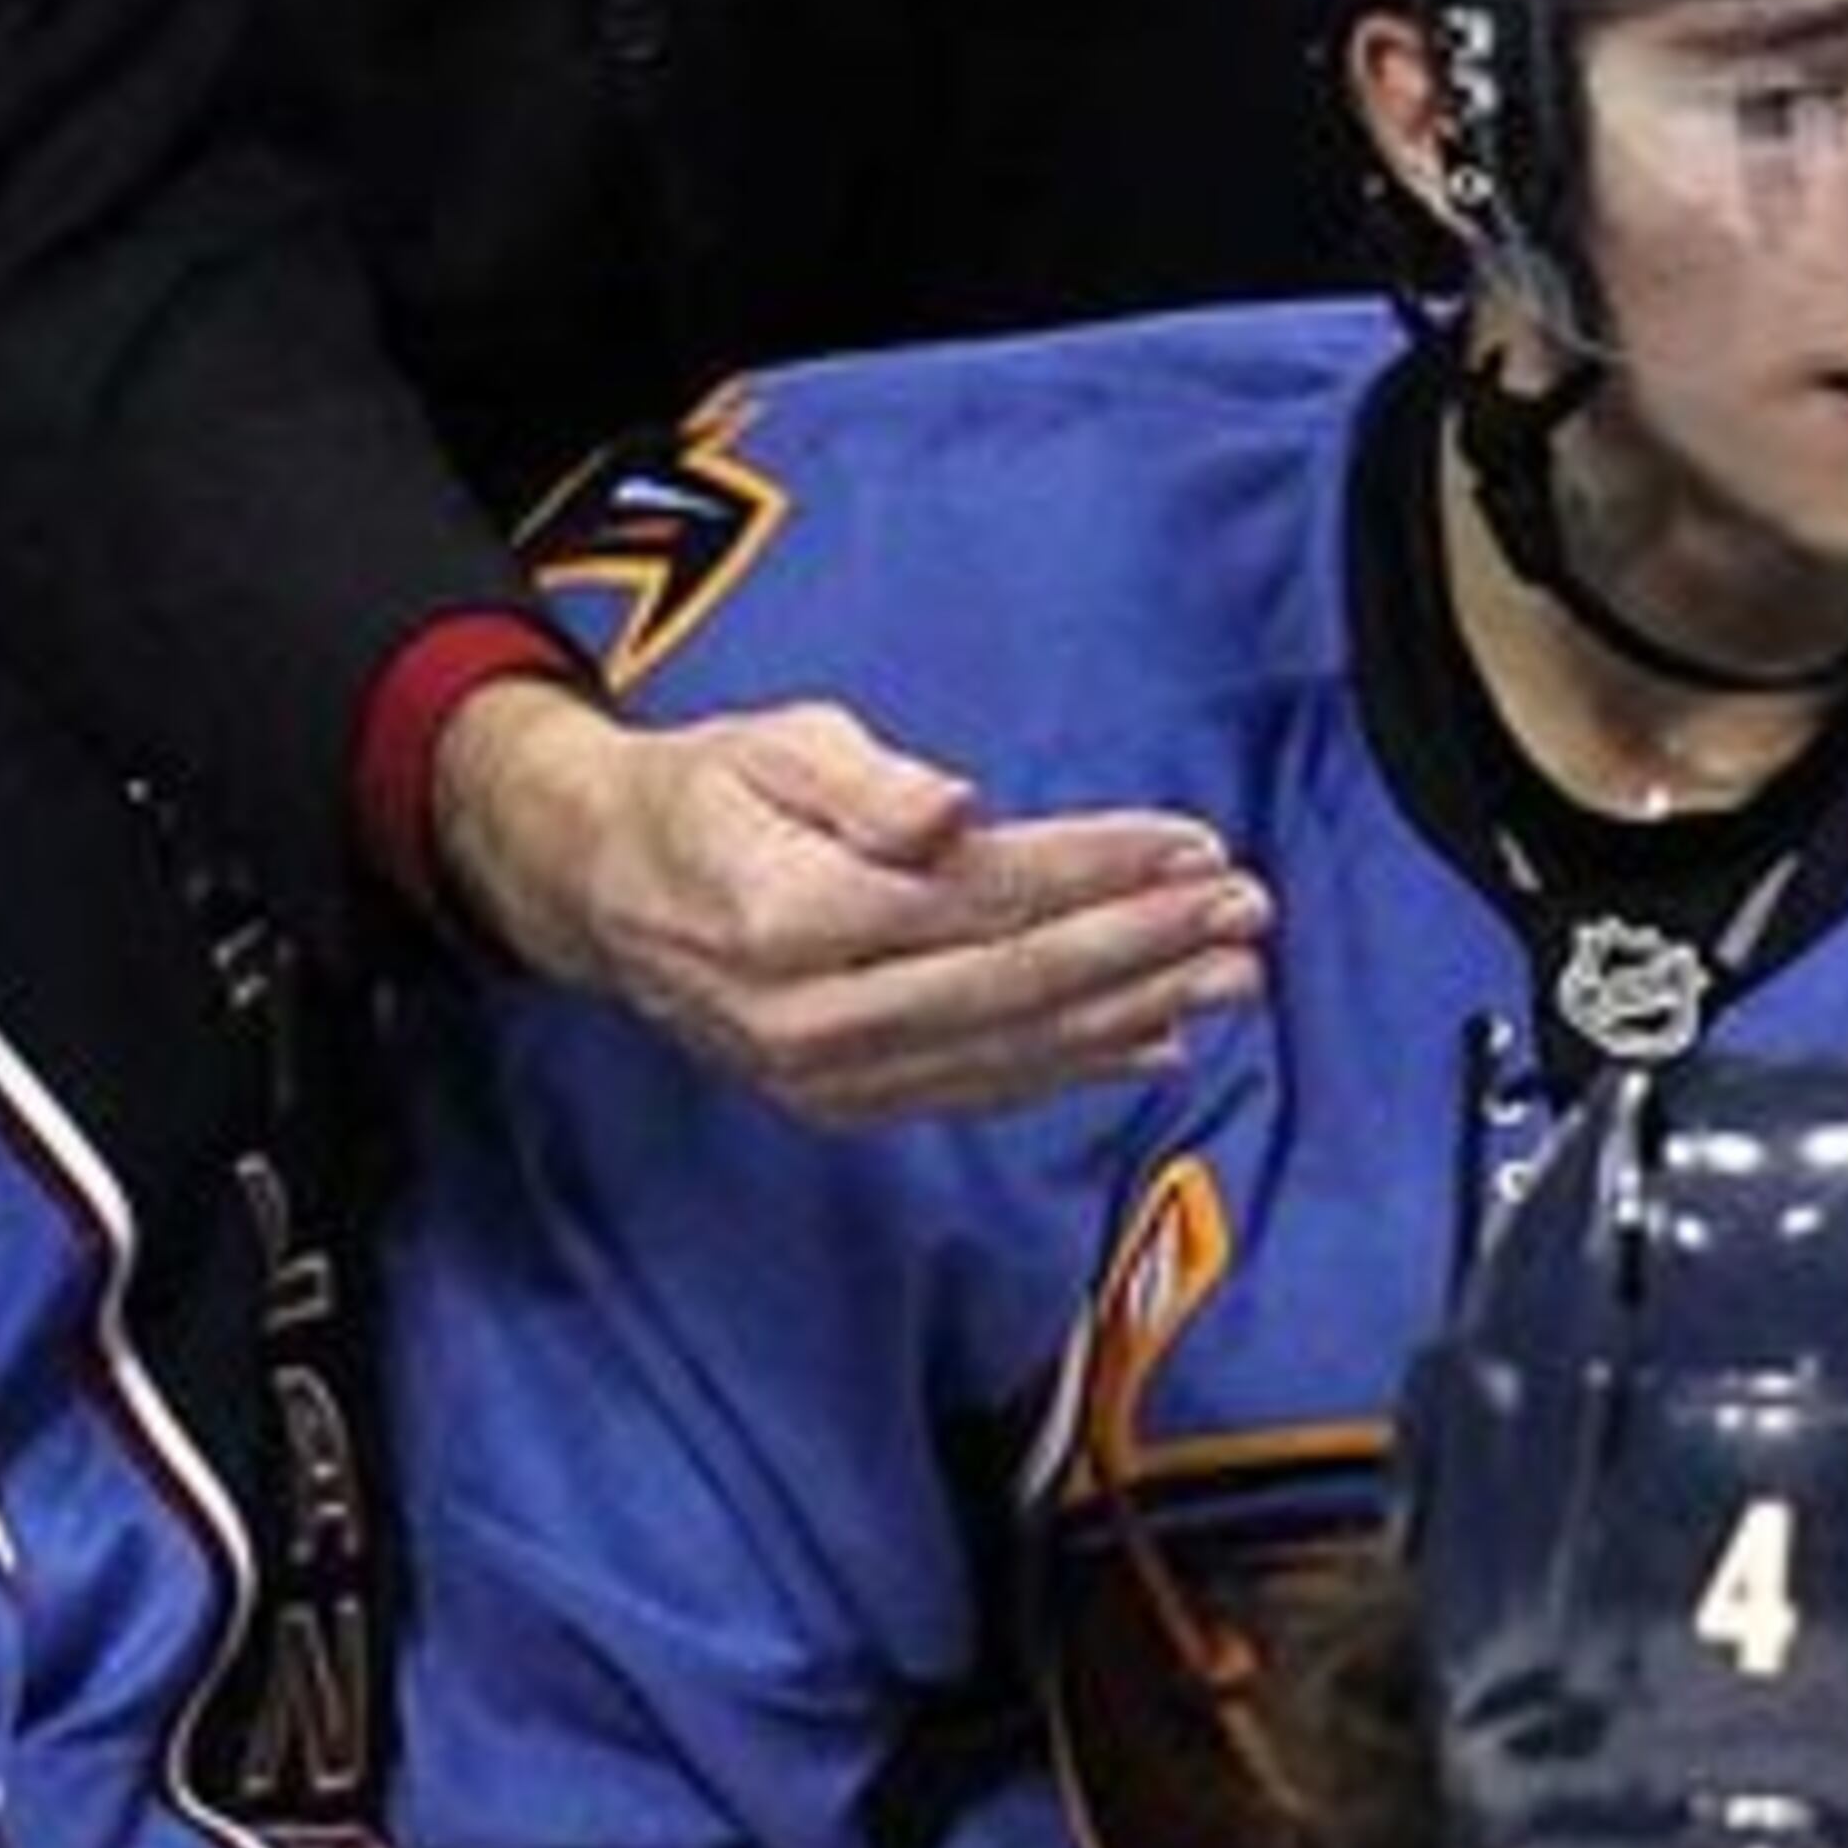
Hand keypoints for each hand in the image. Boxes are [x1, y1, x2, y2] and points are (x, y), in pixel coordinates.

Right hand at [429, 675, 1270, 1128]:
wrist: (599, 889)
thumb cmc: (703, 792)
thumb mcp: (772, 743)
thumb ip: (866, 783)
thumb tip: (959, 812)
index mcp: (792, 916)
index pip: (982, 896)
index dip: (1097, 869)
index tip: (1191, 841)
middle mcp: (813, 1018)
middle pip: (1014, 985)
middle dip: (1144, 947)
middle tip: (1247, 912)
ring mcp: (827, 1076)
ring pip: (1009, 1050)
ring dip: (1136, 1013)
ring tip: (1233, 977)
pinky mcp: (841, 1104)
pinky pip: (978, 1090)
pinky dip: (1074, 1068)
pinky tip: (1154, 1042)